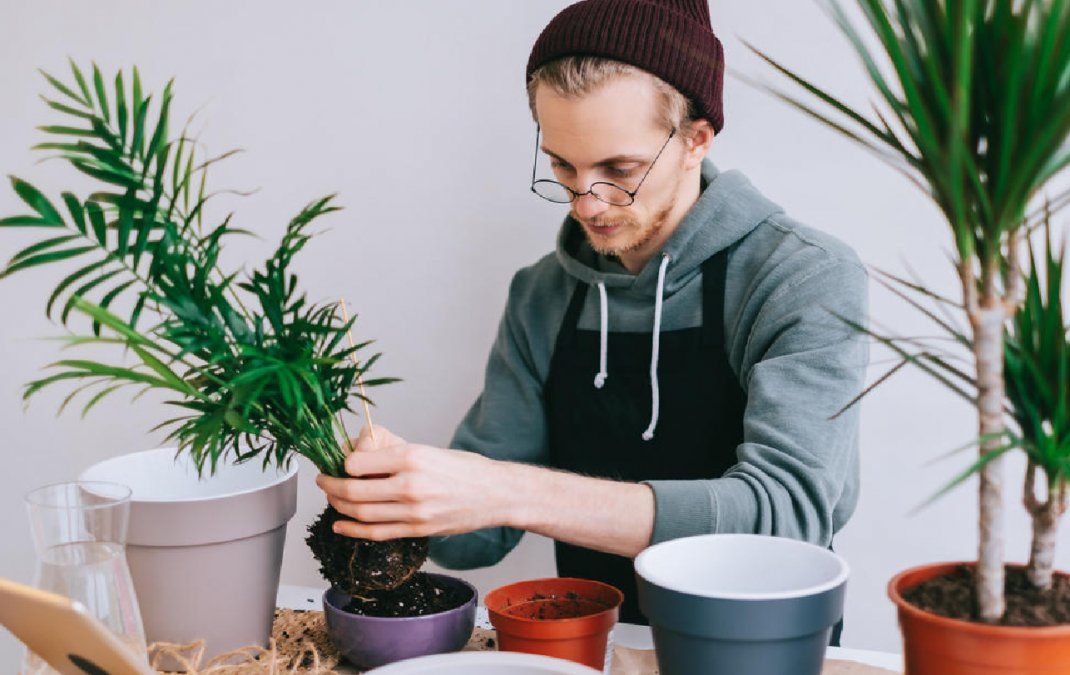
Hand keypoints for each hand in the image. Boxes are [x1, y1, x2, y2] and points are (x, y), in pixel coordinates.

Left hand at [315, 424, 514, 540]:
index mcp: (412, 456)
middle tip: (324, 480)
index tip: (338, 462)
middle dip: (331, 485)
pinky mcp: (417, 529)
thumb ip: (396, 456)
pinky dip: (353, 530)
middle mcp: (410, 484)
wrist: (496, 494)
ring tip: (332, 498)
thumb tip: (361, 459)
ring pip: (361, 512)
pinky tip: (341, 525)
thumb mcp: (429, 450)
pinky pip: (376, 532)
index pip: (358, 462)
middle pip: (354, 489)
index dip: (342, 463)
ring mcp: (413, 511)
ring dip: (338, 506)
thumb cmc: (466, 469)